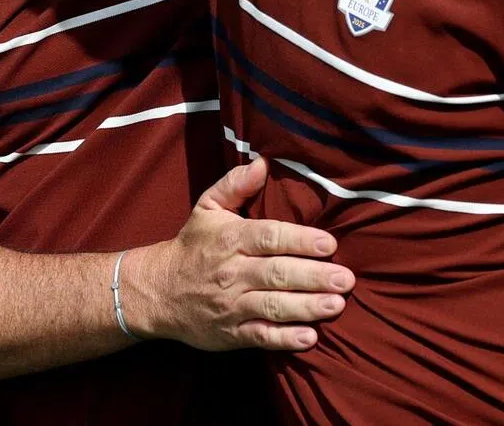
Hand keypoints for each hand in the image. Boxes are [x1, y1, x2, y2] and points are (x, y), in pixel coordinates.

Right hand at [125, 157, 353, 350]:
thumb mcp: (207, 207)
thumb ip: (235, 184)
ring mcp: (232, 305)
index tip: (329, 243)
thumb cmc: (193, 245)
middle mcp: (233, 272)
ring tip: (337, 305)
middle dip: (314, 277)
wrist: (157, 291)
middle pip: (277, 273)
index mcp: (231, 238)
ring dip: (307, 307)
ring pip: (274, 306)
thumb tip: (262, 162)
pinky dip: (285, 340)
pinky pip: (261, 337)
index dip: (300, 240)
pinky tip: (310, 338)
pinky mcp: (230, 334)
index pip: (269, 237)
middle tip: (346, 279)